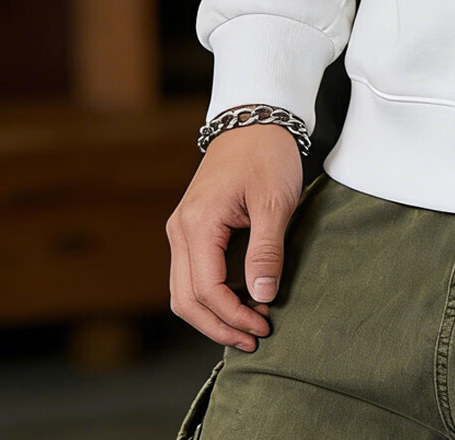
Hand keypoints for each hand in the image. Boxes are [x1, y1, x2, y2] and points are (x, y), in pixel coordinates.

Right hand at [166, 124, 302, 350]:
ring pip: (184, 290)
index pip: (206, 290)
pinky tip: (238, 301)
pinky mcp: (192, 227)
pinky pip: (191, 273)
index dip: (233, 316)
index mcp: (197, 224)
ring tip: (248, 325)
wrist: (254, 118)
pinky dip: (210, 295)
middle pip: (185, 300)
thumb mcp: (274, 201)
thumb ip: (266, 250)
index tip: (263, 326)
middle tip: (255, 337)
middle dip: (219, 325)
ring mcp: (182, 229)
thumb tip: (262, 296)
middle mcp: (180, 230)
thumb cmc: (266, 154)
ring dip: (212, 314)